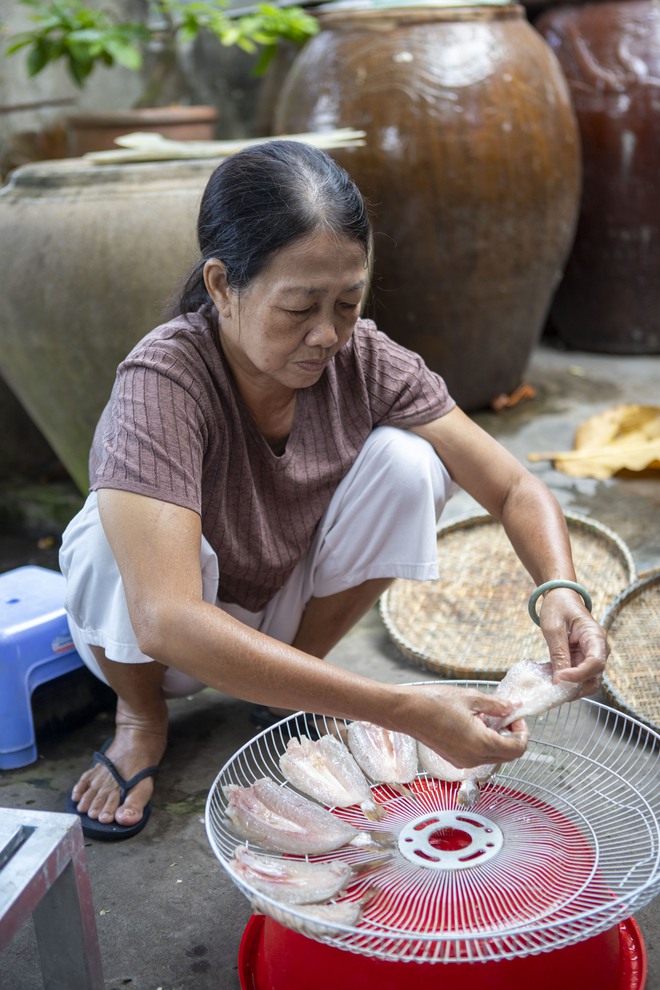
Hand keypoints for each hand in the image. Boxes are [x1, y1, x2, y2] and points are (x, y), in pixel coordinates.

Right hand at [395, 684, 528, 768]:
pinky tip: (474, 724)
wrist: (407, 711)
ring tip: (486, 717)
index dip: (522, 731)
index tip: (516, 716)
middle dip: (512, 736)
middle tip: (506, 716)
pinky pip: (478, 756)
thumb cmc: (434, 703)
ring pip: (494, 757)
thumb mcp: (471, 698)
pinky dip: (484, 743)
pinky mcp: (454, 759)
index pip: (517, 747)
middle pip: (508, 755)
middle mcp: (474, 758)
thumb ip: (496, 705)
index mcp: (481, 744)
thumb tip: (513, 707)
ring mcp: (463, 761)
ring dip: (498, 739)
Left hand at [539, 588, 608, 695]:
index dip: (579, 675)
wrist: (560, 597)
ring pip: (585, 682)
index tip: (559, 678)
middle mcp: (598, 649)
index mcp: (595, 636)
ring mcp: (590, 656)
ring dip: (567, 686)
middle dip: (574, 688)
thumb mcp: (554, 628)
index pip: (596, 663)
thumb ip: (558, 653)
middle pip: (593, 678)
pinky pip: (576, 676)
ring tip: (547, 681)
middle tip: (552, 689)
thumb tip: (559, 680)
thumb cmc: (558, 607)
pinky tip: (547, 675)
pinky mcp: (581, 660)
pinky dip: (562, 680)